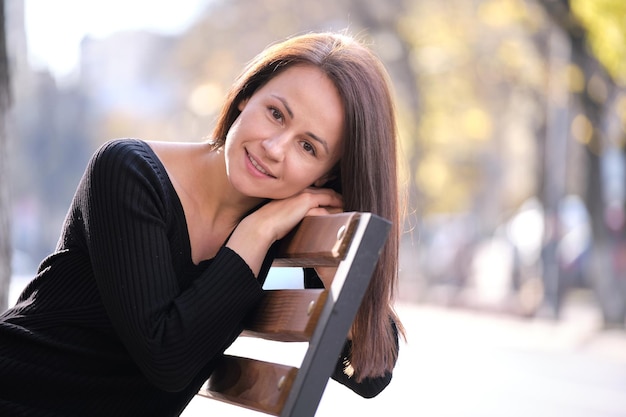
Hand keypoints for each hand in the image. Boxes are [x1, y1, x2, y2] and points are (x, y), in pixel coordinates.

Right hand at [226, 187, 342, 274]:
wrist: (261, 226)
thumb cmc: (270, 224)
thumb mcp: (286, 217)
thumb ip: (298, 216)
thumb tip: (306, 221)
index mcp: (295, 192)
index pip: (318, 192)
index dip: (330, 197)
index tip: (338, 203)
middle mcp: (301, 190)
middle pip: (326, 192)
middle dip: (338, 199)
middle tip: (347, 206)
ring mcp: (304, 193)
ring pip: (329, 196)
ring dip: (340, 204)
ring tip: (348, 210)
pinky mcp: (306, 200)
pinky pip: (328, 201)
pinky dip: (336, 206)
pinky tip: (342, 210)